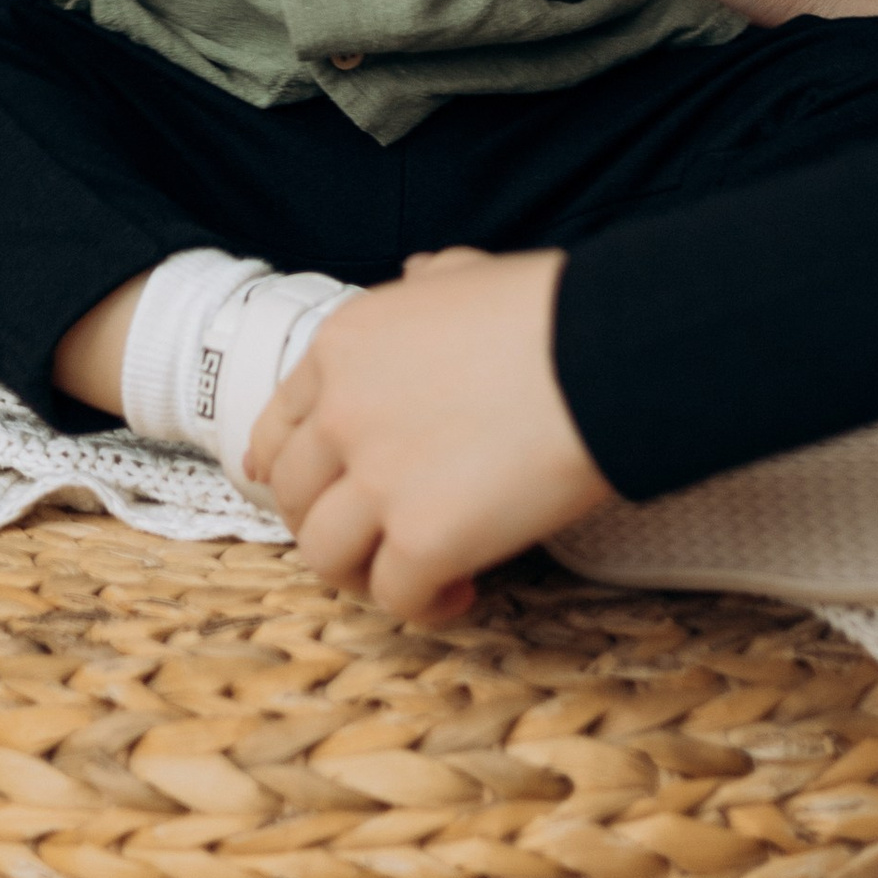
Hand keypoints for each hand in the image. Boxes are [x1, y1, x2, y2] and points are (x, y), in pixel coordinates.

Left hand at [247, 245, 610, 624]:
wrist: (601, 353)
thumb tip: (420, 274)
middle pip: (292, 496)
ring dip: (362, 573)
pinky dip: (425, 604)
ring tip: (412, 573)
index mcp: (343, 346)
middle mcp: (341, 412)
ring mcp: (376, 480)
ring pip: (324, 555)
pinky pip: (395, 597)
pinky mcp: (422, 540)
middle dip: (324, 524)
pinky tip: (462, 589)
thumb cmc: (548, 310)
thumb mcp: (467, 273)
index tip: (300, 493)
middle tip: (370, 538)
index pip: (276, 425)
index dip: (283, 468)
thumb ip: (428, 281)